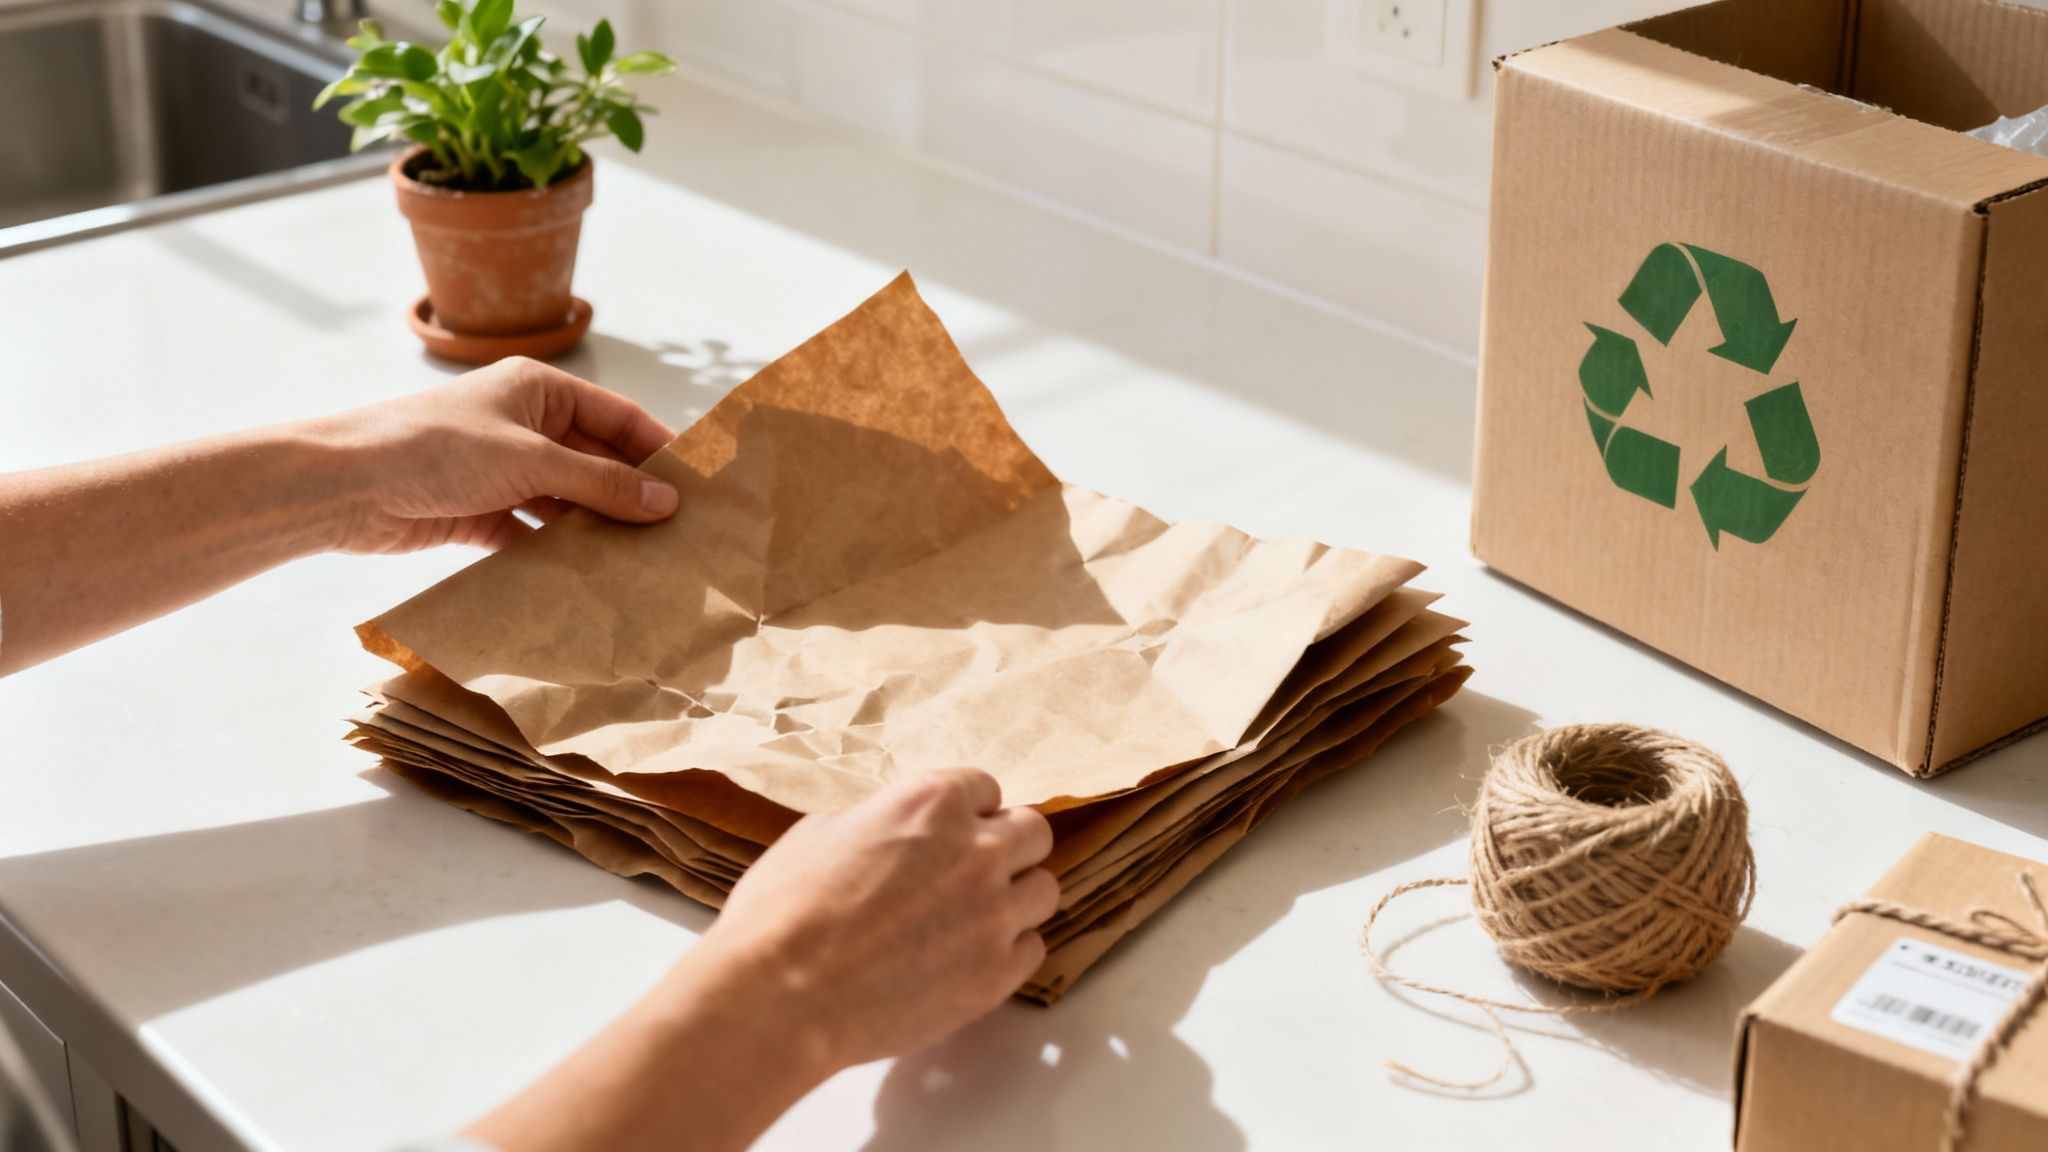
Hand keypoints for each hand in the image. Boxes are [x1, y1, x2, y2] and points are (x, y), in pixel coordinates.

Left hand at [311, 356, 678, 553]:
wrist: (346, 486)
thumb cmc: (434, 449)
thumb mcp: (530, 461)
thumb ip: (601, 483)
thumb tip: (666, 502)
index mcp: (539, 389)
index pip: (617, 417)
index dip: (658, 450)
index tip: (697, 487)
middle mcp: (524, 425)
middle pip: (596, 461)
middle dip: (631, 495)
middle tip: (678, 533)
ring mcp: (503, 470)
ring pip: (568, 500)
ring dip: (597, 527)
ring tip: (644, 561)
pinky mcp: (482, 512)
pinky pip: (536, 532)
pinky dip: (560, 552)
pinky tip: (591, 575)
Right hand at [696, 768, 1059, 1070]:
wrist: (780, 996)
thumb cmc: (784, 909)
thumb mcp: (824, 832)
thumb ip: (882, 822)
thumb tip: (896, 833)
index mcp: (933, 802)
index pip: (985, 788)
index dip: (967, 811)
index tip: (953, 830)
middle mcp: (978, 850)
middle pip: (1033, 833)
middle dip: (1008, 846)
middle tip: (973, 870)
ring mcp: (994, 914)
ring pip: (1044, 890)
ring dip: (1015, 897)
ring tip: (975, 917)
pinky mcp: (996, 974)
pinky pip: (1032, 949)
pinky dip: (1009, 949)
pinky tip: (970, 957)